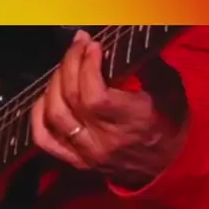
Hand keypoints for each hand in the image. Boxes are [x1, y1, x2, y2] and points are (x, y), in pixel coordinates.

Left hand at [31, 30, 186, 187]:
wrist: (167, 166)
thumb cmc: (169, 123)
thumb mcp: (170, 90)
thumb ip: (148, 66)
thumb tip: (124, 42)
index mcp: (131, 121)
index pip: (94, 95)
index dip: (86, 66)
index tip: (93, 46)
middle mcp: (105, 139)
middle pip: (71, 99)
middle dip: (70, 64)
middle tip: (78, 46)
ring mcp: (87, 152)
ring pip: (55, 115)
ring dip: (54, 84)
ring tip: (66, 67)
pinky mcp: (76, 161)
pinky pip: (44, 139)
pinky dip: (38, 115)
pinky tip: (47, 97)